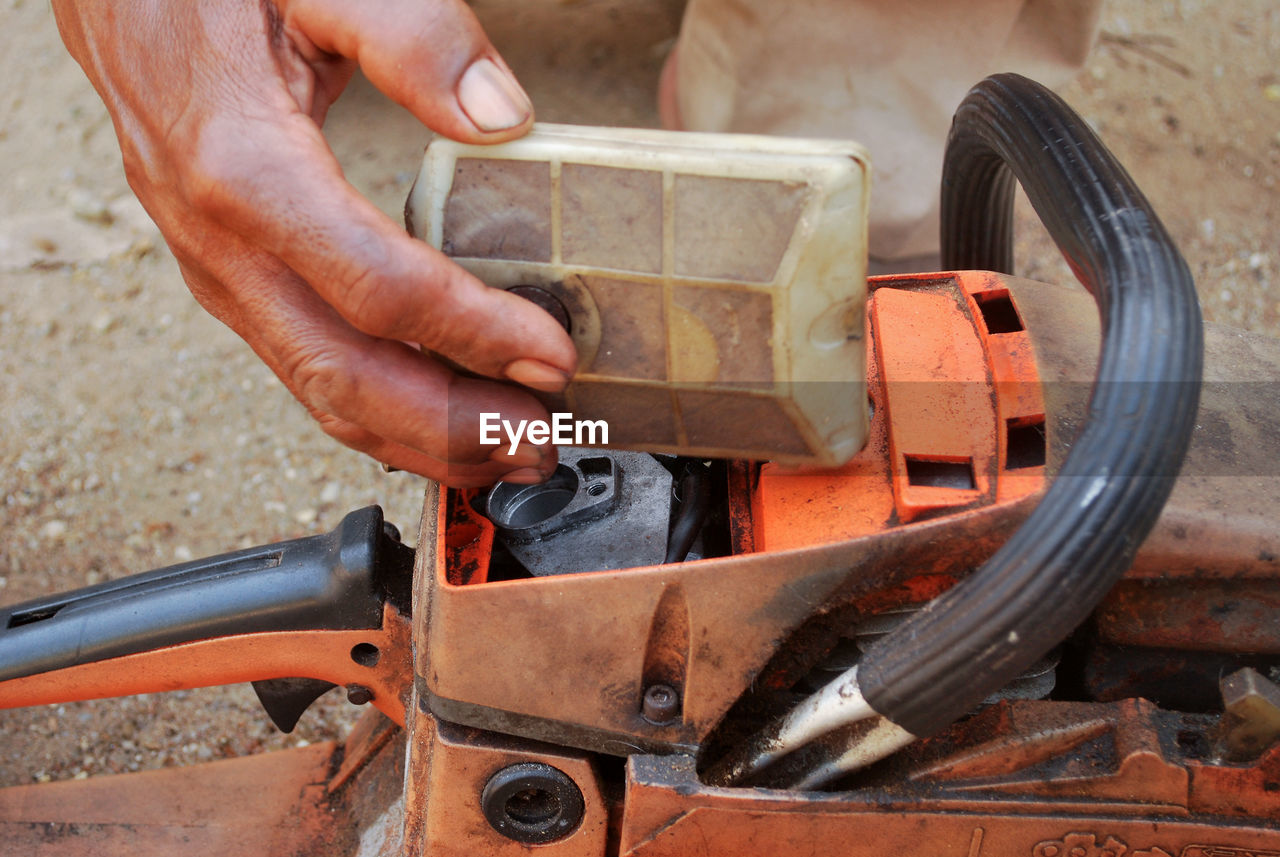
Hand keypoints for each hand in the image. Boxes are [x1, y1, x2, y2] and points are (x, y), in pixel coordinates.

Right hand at [51, 0, 576, 486]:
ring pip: (322, 391)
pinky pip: (307, 366)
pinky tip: (439, 420)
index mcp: (244, 170)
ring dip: (420, 439)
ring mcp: (220, 272)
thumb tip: (503, 116)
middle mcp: (222, 244)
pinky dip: (379, 412)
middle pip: (345, 375)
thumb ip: (411, 35)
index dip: (474, 334)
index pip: (379, 289)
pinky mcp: (232, 280)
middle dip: (453, 426)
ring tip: (507, 455)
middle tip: (540, 445)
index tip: (552, 359)